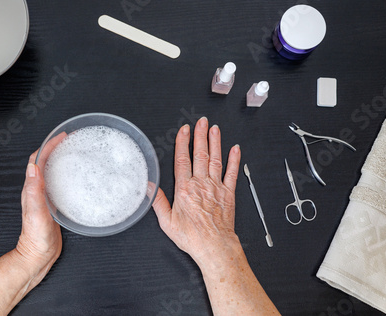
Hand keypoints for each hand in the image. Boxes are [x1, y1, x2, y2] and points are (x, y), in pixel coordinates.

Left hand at [15, 133, 65, 280]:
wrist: (37, 256)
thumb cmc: (36, 238)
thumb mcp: (36, 213)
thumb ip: (34, 191)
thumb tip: (33, 167)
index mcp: (31, 189)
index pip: (37, 160)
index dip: (48, 145)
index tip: (60, 137)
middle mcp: (37, 190)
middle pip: (45, 162)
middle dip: (56, 148)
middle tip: (70, 140)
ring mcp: (45, 197)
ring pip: (52, 172)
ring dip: (61, 159)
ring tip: (74, 152)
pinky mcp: (53, 204)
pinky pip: (59, 184)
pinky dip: (67, 174)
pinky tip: (77, 177)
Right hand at [152, 117, 241, 266]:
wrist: (214, 246)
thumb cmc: (192, 237)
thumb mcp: (167, 222)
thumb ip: (158, 202)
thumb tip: (150, 187)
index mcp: (185, 189)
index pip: (182, 160)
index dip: (183, 143)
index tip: (184, 130)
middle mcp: (201, 184)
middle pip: (200, 154)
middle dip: (200, 136)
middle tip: (201, 122)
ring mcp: (216, 187)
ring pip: (215, 159)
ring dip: (215, 142)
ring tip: (214, 129)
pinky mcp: (228, 193)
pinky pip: (232, 173)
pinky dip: (234, 160)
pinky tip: (235, 149)